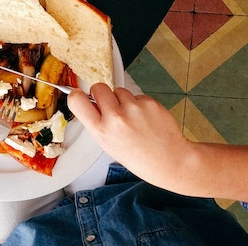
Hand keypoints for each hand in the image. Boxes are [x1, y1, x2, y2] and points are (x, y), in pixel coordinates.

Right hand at [68, 83, 192, 189]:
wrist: (170, 161)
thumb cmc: (139, 157)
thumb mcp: (108, 145)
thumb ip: (98, 123)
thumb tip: (90, 103)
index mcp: (101, 130)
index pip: (77, 100)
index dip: (76, 95)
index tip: (80, 95)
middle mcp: (115, 117)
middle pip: (98, 87)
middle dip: (102, 94)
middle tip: (110, 106)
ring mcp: (133, 108)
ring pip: (119, 91)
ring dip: (123, 100)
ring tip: (133, 118)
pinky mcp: (149, 102)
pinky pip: (137, 96)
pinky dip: (139, 104)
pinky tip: (146, 119)